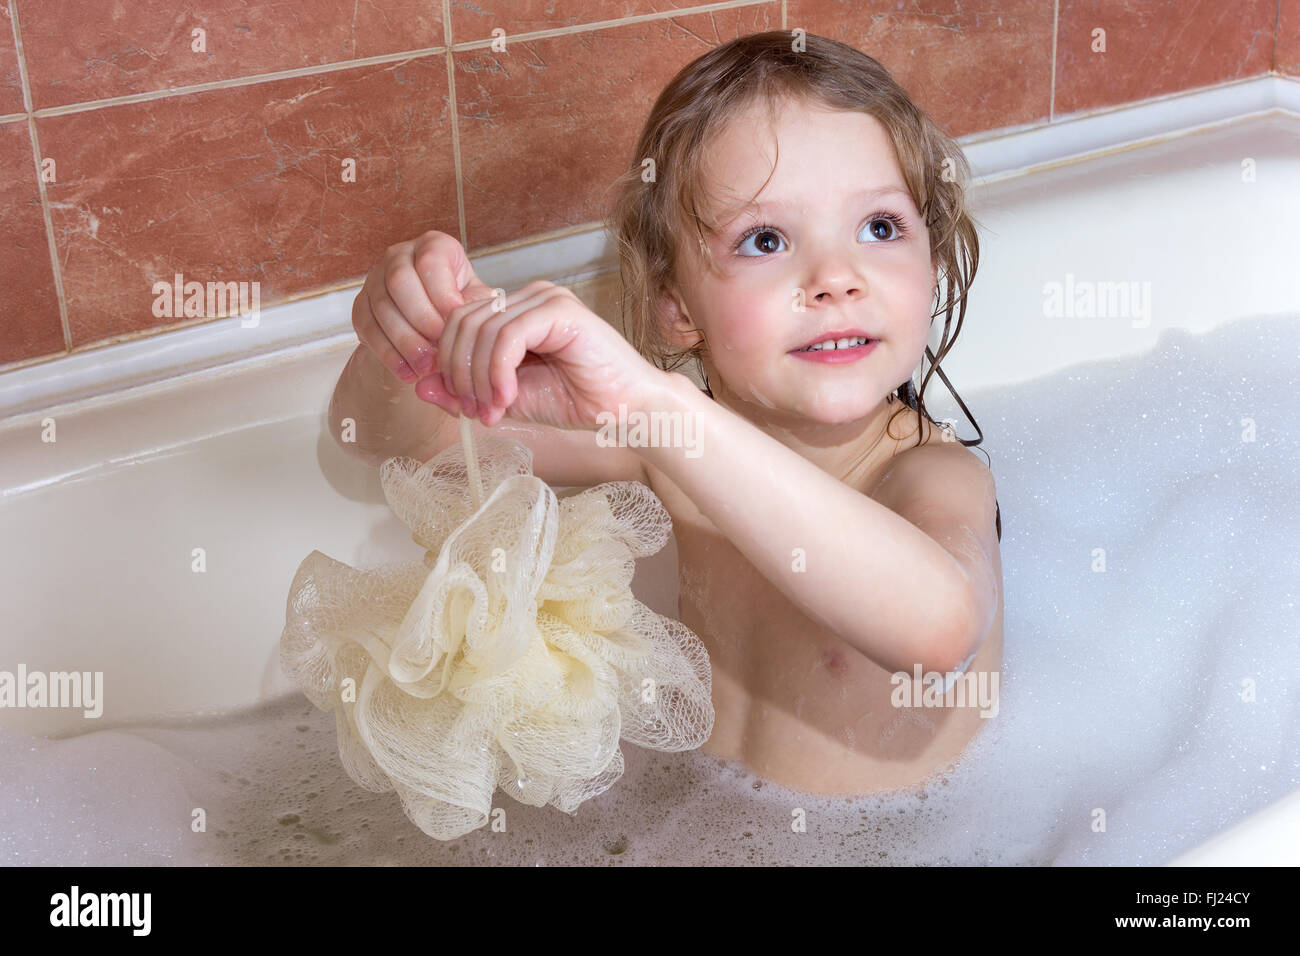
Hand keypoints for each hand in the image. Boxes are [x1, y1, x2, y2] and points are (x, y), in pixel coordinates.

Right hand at [351, 230, 494, 382]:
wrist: (434, 324)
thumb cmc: (461, 307)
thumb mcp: (476, 305)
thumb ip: (475, 313)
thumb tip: (468, 332)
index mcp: (434, 246)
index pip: (431, 262)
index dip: (442, 293)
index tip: (456, 321)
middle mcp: (400, 255)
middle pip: (399, 281)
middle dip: (421, 319)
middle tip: (440, 349)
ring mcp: (375, 279)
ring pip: (382, 306)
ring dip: (405, 341)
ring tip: (426, 368)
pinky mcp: (361, 305)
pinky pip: (368, 328)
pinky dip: (388, 354)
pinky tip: (408, 373)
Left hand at [417, 281, 668, 430]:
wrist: (627, 412)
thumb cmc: (577, 402)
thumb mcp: (506, 399)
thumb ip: (464, 391)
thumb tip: (419, 385)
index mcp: (514, 311)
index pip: (457, 323)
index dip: (450, 366)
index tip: (466, 408)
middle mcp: (528, 297)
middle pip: (461, 323)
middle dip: (459, 373)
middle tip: (476, 411)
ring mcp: (545, 299)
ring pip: (481, 330)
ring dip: (478, 377)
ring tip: (494, 410)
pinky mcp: (560, 310)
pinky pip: (507, 335)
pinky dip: (498, 371)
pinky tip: (508, 396)